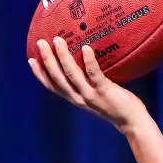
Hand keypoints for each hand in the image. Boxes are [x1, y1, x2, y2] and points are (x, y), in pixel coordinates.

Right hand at [29, 37, 146, 131]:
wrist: (131, 121)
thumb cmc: (115, 105)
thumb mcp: (95, 95)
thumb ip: (87, 84)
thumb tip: (84, 61)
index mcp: (75, 98)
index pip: (53, 86)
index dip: (40, 73)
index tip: (31, 59)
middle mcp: (79, 98)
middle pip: (57, 78)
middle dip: (47, 59)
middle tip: (41, 42)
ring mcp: (90, 95)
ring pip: (71, 74)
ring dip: (63, 57)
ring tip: (58, 41)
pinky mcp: (103, 91)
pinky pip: (94, 74)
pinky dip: (88, 61)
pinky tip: (86, 48)